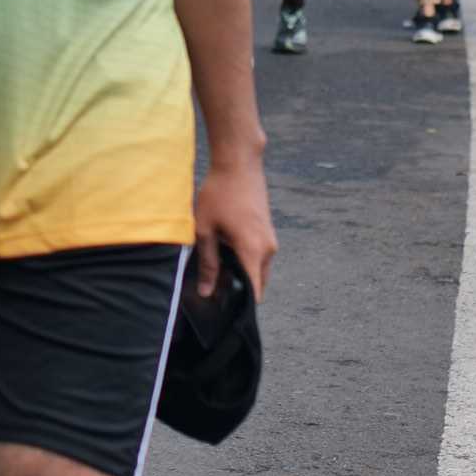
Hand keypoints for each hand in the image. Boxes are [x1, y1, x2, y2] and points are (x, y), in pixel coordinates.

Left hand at [194, 155, 276, 300]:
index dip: (241, 305)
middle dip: (238, 291)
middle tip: (213, 293)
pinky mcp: (267, 232)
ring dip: (240, 274)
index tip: (224, 312)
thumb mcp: (206, 230)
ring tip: (215, 272)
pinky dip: (245, 261)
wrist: (239, 164)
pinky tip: (224, 254)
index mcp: (253, 251)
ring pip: (257, 269)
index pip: (255, 292)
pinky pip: (258, 256)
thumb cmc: (219, 194)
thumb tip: (207, 293)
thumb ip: (208, 263)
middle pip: (256, 283)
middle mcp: (268, 249)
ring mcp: (270, 240)